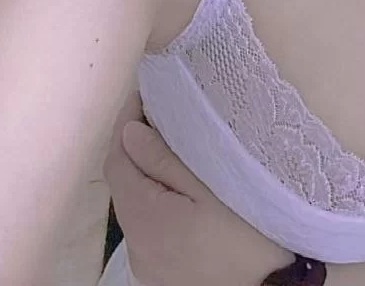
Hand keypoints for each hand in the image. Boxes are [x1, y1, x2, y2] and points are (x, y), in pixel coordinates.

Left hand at [103, 87, 294, 285]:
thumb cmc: (247, 234)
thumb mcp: (211, 187)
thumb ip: (165, 160)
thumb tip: (130, 131)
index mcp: (144, 219)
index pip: (117, 161)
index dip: (124, 125)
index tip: (142, 96)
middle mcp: (134, 245)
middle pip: (122, 184)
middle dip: (132, 146)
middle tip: (156, 113)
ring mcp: (144, 262)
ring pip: (132, 205)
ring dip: (142, 173)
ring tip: (167, 143)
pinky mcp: (157, 272)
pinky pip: (144, 225)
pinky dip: (151, 199)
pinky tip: (173, 186)